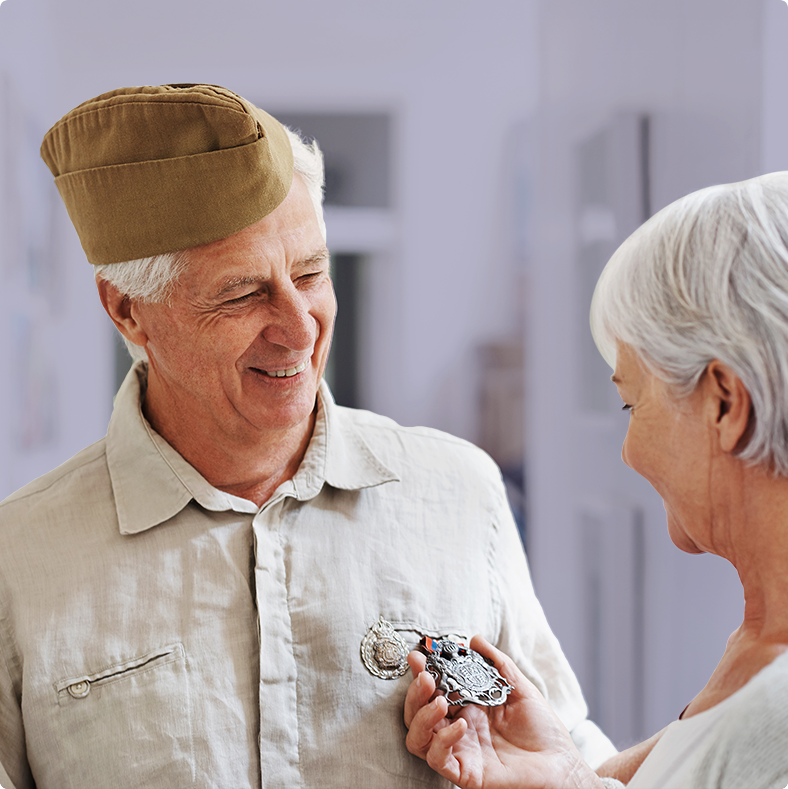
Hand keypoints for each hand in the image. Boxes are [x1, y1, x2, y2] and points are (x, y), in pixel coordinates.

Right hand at [404, 635, 604, 788]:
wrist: (561, 762)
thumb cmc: (542, 729)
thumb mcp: (519, 687)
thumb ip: (497, 663)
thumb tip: (475, 640)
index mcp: (466, 707)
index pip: (432, 690)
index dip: (422, 673)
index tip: (418, 656)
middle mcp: (457, 728)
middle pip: (417, 714)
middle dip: (415, 694)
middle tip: (425, 678)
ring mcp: (460, 751)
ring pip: (417, 738)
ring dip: (422, 717)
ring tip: (439, 701)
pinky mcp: (466, 773)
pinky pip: (439, 760)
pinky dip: (442, 741)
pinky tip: (461, 726)